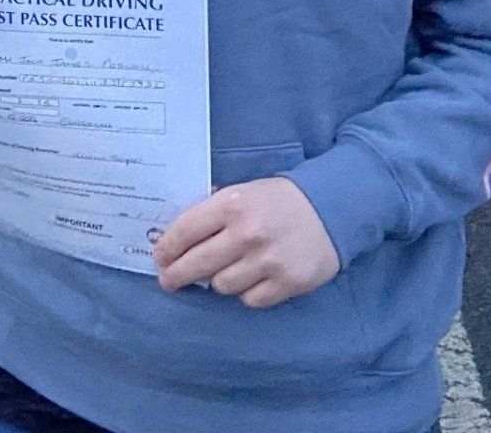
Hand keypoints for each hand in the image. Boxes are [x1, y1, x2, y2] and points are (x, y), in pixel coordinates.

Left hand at [152, 176, 339, 308]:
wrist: (331, 208)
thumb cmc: (279, 200)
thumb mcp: (243, 191)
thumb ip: (214, 211)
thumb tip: (178, 236)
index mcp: (232, 204)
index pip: (186, 230)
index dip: (168, 247)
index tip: (159, 257)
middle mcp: (247, 234)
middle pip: (197, 264)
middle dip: (177, 274)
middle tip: (169, 280)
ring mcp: (268, 261)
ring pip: (222, 286)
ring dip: (219, 280)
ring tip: (225, 270)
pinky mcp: (287, 283)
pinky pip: (250, 299)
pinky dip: (247, 292)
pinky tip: (252, 279)